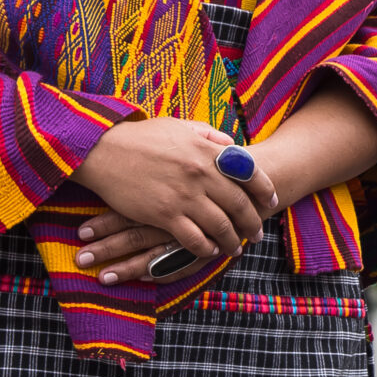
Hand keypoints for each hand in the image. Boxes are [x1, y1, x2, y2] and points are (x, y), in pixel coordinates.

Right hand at [72, 120, 276, 282]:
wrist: (104, 151)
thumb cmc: (141, 137)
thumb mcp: (181, 126)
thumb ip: (210, 135)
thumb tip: (232, 145)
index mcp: (206, 150)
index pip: (249, 171)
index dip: (265, 188)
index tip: (271, 200)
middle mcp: (200, 174)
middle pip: (239, 204)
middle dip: (252, 222)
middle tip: (258, 233)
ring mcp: (184, 196)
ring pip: (220, 226)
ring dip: (232, 241)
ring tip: (236, 248)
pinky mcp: (165, 215)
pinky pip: (194, 239)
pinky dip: (206, 248)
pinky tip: (209, 250)